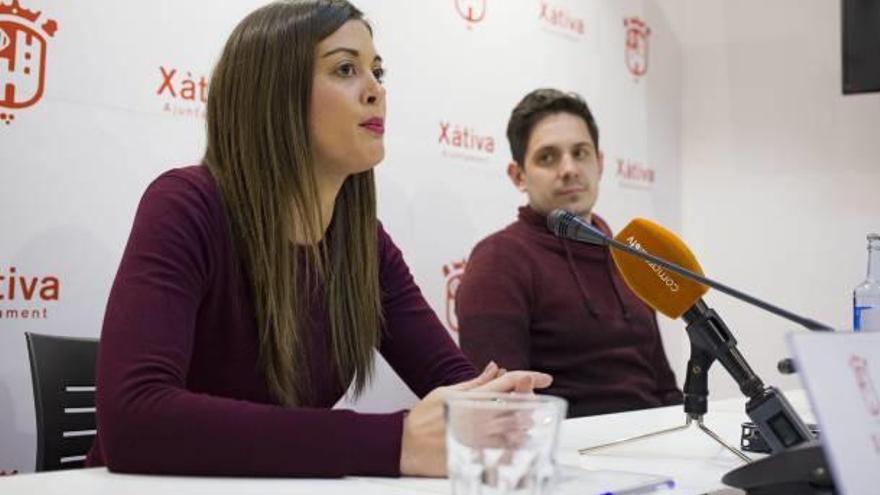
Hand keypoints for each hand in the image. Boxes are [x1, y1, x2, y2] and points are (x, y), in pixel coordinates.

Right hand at [399, 362, 551, 476]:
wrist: (407, 445)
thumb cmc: (424, 418)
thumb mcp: (447, 391)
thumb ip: (476, 382)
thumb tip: (494, 368)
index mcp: (474, 398)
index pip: (510, 382)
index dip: (531, 377)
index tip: (545, 378)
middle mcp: (481, 417)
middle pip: (520, 403)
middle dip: (532, 398)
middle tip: (539, 396)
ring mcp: (482, 437)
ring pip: (518, 426)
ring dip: (529, 420)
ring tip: (533, 417)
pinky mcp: (480, 454)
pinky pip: (509, 448)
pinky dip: (520, 441)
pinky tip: (523, 438)